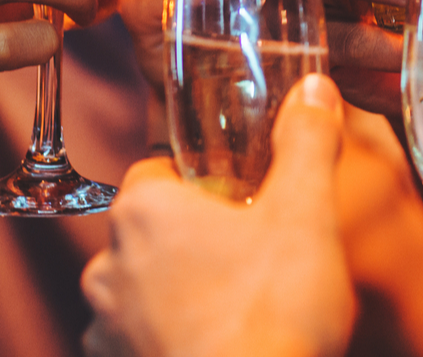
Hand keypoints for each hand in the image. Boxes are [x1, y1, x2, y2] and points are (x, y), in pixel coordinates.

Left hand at [82, 74, 354, 356]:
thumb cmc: (273, 316)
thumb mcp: (306, 215)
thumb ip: (307, 143)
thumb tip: (314, 90)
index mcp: (144, 209)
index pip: (160, 170)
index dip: (206, 182)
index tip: (243, 199)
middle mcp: (109, 263)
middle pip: (152, 229)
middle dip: (195, 237)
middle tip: (253, 253)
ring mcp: (108, 324)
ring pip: (143, 286)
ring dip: (178, 290)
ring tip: (240, 304)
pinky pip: (140, 338)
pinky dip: (170, 337)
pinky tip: (219, 340)